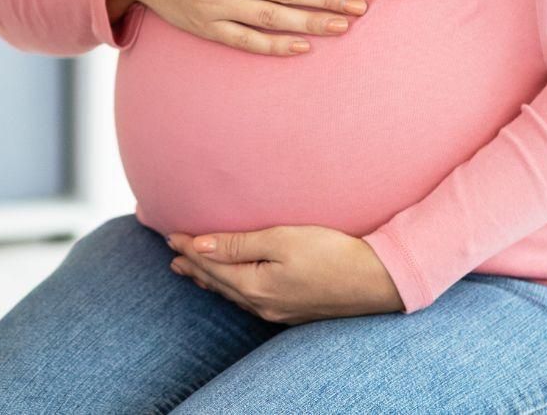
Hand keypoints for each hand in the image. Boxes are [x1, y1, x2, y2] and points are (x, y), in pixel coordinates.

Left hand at [165, 226, 403, 323]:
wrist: (376, 280)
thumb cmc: (330, 253)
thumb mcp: (281, 239)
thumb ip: (238, 244)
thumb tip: (199, 246)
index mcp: (255, 287)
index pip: (211, 266)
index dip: (189, 249)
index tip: (170, 234)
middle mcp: (263, 305)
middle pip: (218, 283)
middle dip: (194, 267)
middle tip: (172, 255)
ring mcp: (278, 311)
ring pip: (232, 294)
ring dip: (210, 280)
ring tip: (191, 270)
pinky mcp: (292, 311)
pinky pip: (249, 300)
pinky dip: (232, 289)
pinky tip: (232, 285)